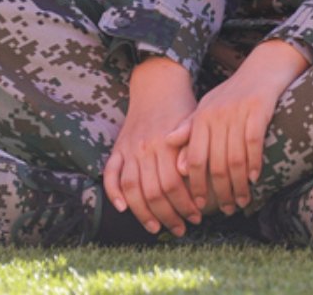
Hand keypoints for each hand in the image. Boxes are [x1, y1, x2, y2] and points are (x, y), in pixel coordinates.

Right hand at [104, 56, 200, 235]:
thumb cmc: (184, 108)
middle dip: (169, 215)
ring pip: (132, 188)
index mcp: (169, 144)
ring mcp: (129, 149)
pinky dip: (113, 192)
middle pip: (154, 191)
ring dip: (144, 212)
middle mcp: (147, 148)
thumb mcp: (196, 125)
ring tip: (156, 228)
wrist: (158, 83)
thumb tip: (202, 183)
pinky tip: (124, 208)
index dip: (185, 204)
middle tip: (181, 228)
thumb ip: (195, 151)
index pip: (175, 184)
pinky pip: (110, 173)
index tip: (197, 218)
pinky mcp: (117, 147)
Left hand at [176, 40, 308, 214]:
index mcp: (201, 118)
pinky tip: (255, 178)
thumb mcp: (210, 110)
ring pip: (234, 158)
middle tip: (226, 209)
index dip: (196, 185)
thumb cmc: (237, 92)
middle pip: (214, 163)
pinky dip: (254, 164)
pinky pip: (253, 143)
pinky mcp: (259, 108)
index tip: (200, 205)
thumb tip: (178, 167)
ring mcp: (237, 112)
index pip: (194, 159)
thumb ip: (193, 135)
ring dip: (238, 184)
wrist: (267, 65)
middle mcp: (216, 115)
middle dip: (219, 191)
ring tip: (241, 200)